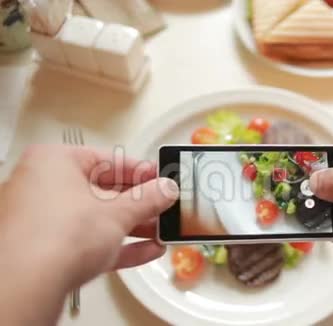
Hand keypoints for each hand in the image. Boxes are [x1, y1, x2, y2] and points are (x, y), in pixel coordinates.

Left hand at [0, 145, 177, 323]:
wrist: (26, 286)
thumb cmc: (57, 236)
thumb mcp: (117, 212)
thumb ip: (148, 199)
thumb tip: (166, 189)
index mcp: (54, 162)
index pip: (108, 160)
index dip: (141, 171)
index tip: (162, 179)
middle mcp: (43, 186)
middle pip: (103, 191)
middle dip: (139, 204)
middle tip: (164, 207)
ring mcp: (43, 221)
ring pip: (97, 219)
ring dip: (133, 227)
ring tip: (161, 232)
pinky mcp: (47, 251)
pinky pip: (89, 242)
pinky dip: (117, 245)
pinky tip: (147, 250)